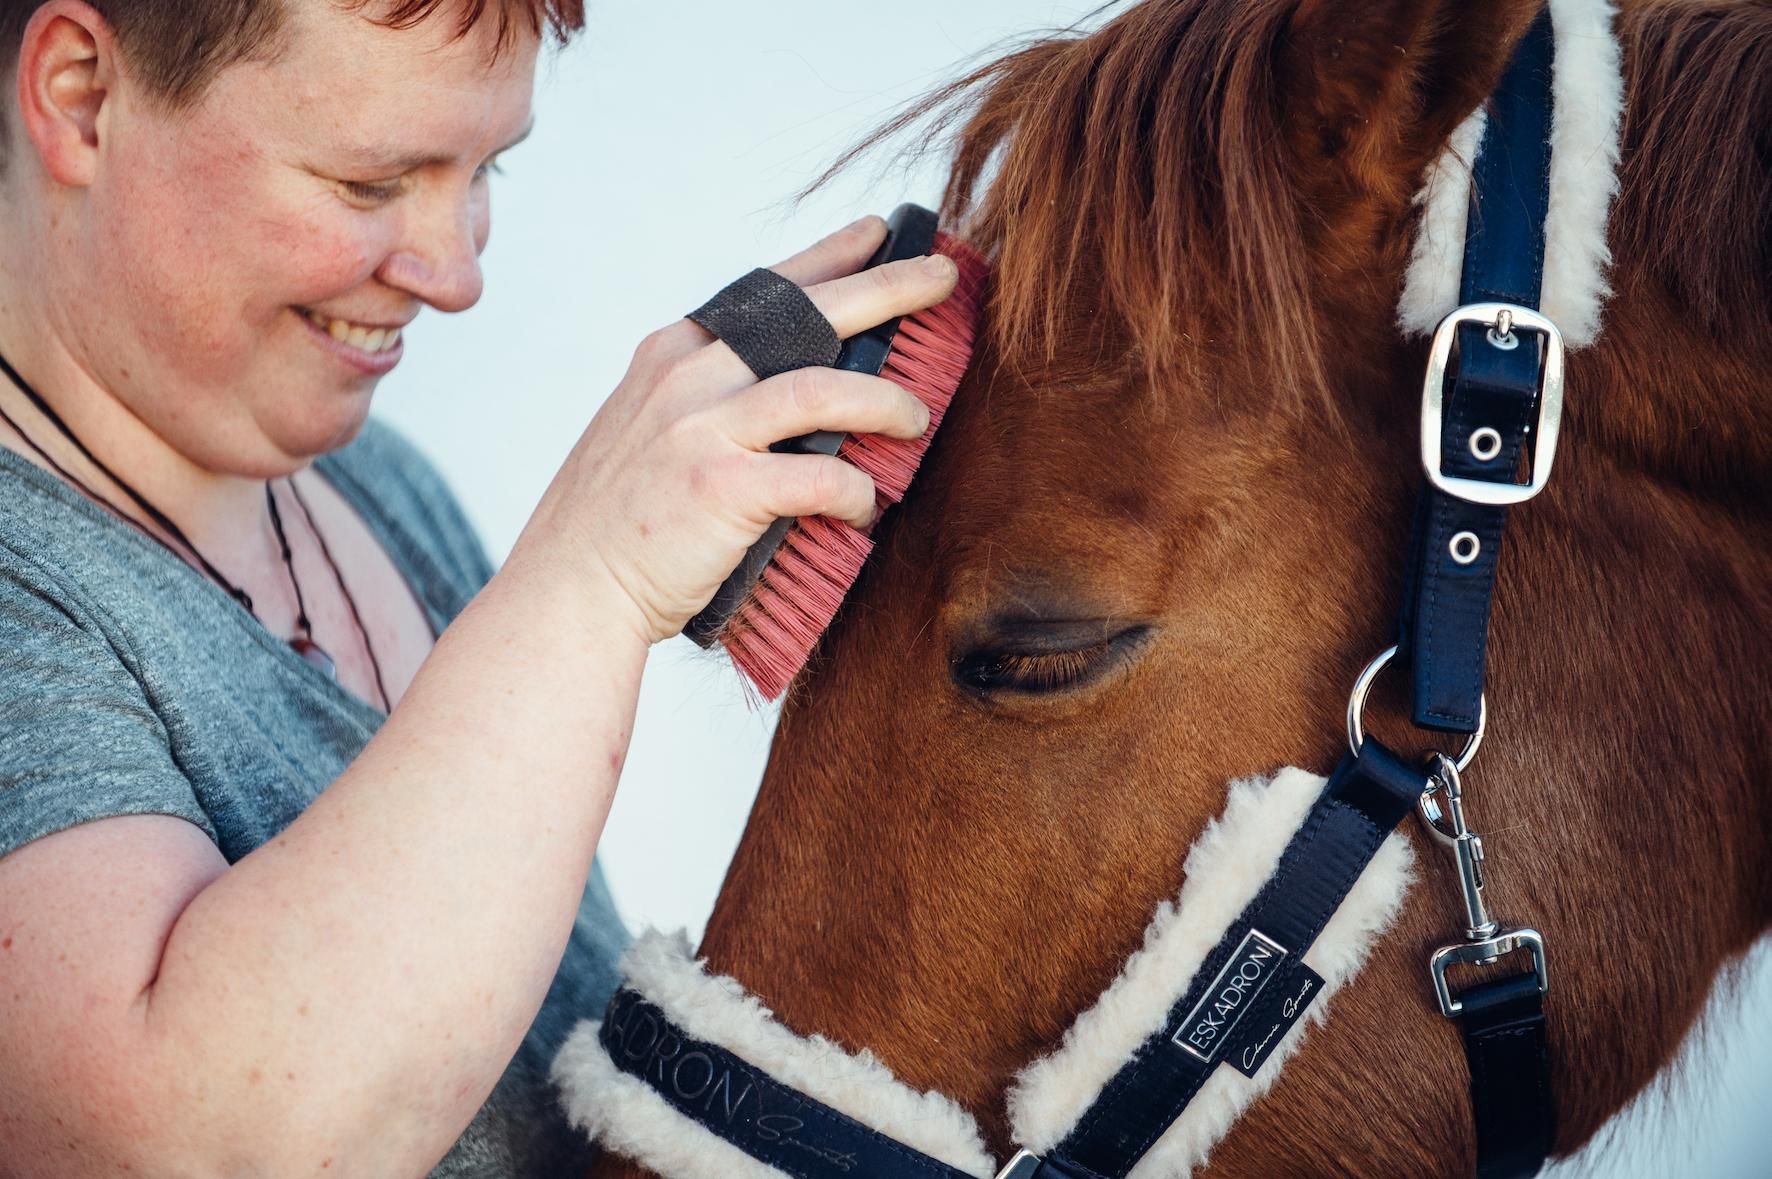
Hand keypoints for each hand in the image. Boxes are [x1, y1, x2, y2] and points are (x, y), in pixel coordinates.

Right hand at [512, 216, 959, 645]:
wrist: (568, 593)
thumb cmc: (619, 526)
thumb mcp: (646, 432)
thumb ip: (705, 399)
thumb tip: (793, 388)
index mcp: (670, 356)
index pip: (765, 290)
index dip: (830, 258)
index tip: (881, 235)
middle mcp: (685, 377)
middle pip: (808, 314)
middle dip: (885, 288)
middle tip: (942, 277)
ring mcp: (700, 430)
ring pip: (823, 388)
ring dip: (885, 401)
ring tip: (918, 417)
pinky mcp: (721, 488)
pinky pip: (819, 476)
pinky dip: (855, 492)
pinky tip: (866, 506)